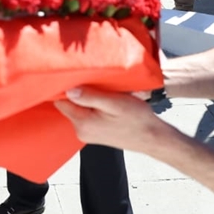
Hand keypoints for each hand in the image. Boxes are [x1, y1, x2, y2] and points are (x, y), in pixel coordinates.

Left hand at [54, 86, 170, 155]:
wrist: (153, 137)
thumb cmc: (137, 119)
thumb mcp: (115, 102)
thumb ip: (90, 97)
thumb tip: (68, 90)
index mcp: (82, 123)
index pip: (61, 101)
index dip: (66, 86)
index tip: (76, 76)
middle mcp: (81, 131)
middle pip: (69, 104)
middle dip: (78, 91)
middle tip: (93, 82)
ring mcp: (87, 134)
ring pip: (78, 109)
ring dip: (87, 98)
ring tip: (103, 92)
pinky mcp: (94, 133)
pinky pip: (87, 114)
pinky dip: (93, 106)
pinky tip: (106, 103)